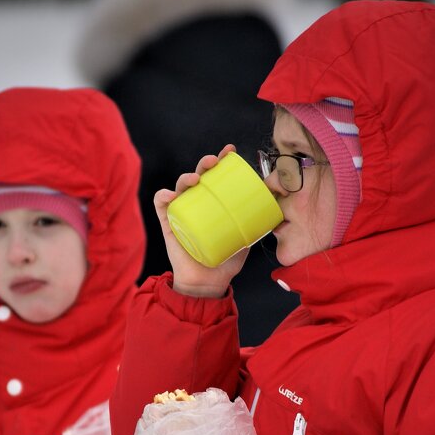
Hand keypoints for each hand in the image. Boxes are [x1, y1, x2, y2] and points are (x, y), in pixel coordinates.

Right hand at [154, 144, 249, 297]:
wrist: (209, 282)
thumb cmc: (225, 259)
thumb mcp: (246, 237)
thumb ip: (256, 223)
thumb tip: (273, 207)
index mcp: (213, 203)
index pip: (216, 176)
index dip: (221, 161)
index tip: (230, 152)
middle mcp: (196, 204)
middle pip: (197, 177)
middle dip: (205, 164)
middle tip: (214, 163)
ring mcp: (181, 212)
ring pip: (179, 187)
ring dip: (186, 177)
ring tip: (195, 179)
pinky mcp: (168, 225)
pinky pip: (161, 206)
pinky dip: (163, 197)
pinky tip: (170, 195)